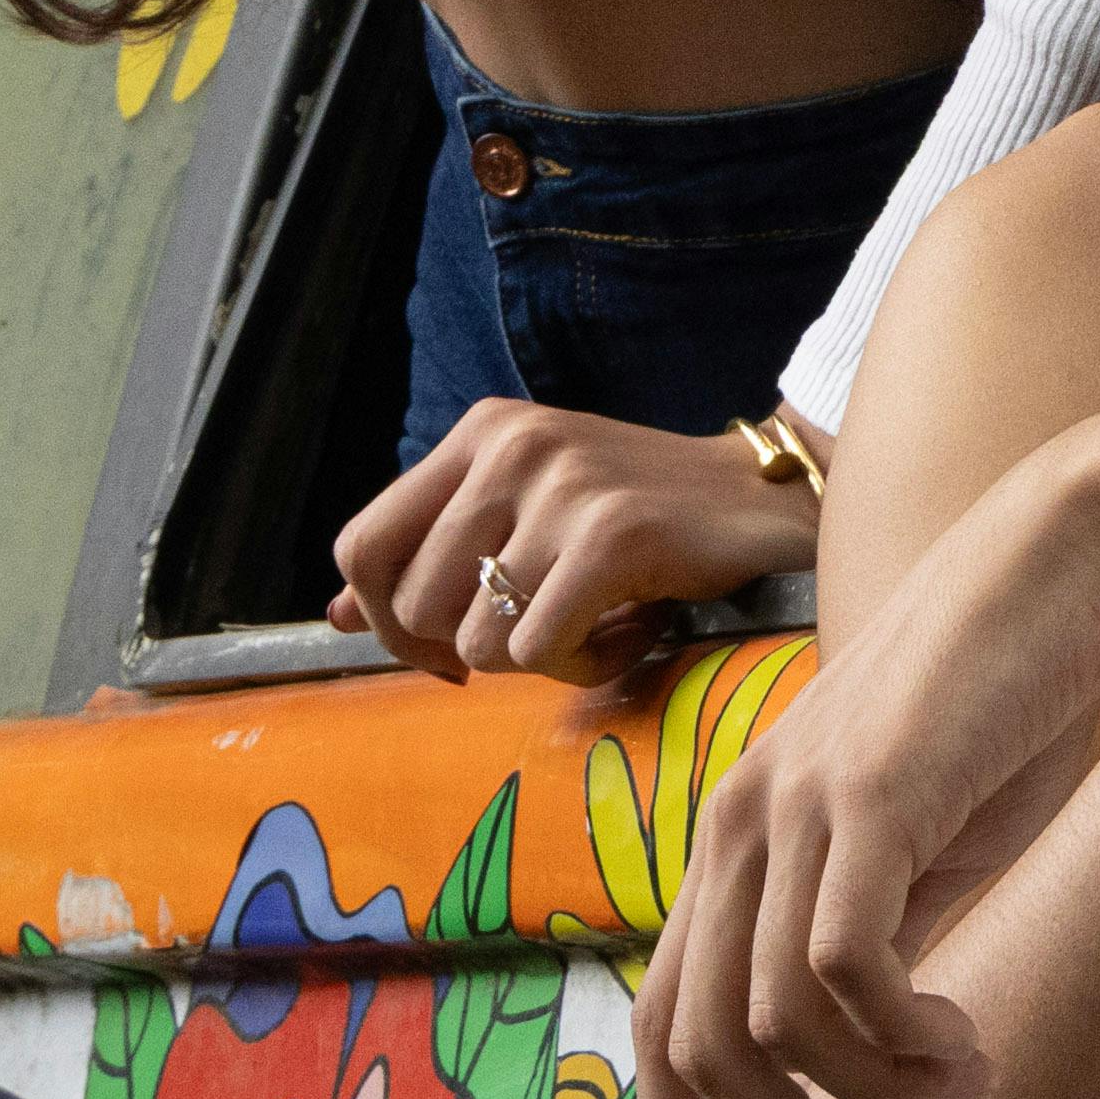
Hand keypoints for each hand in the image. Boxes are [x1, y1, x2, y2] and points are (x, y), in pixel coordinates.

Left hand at [329, 398, 816, 684]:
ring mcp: (561, 487)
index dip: (383, 620)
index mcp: (481, 432)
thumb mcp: (526, 510)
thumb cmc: (640, 513)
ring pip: (475, 643)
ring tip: (595, 624)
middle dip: (467, 652)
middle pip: (412, 608)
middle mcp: (511, 447)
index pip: (361, 547)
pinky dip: (582, 667)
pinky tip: (627, 632)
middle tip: (537, 637)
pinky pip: (538, 653)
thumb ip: (435, 553)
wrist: (763, 497)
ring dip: (536, 660)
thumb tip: (336, 617)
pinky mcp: (610, 535)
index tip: (440, 647)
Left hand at [627, 422, 1099, 1098]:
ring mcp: (797, 806)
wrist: (1071, 553)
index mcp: (739, 835)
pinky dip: (903, 1039)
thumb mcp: (922, 840)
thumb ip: (872, 932)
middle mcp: (739, 822)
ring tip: (959, 1084)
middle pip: (702, 1050)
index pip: (658, 1020)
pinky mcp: (873, 796)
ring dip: (872, 1098)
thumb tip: (855, 1057)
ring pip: (774, 1028)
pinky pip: (845, 971)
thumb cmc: (1006, 695)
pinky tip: (966, 1038)